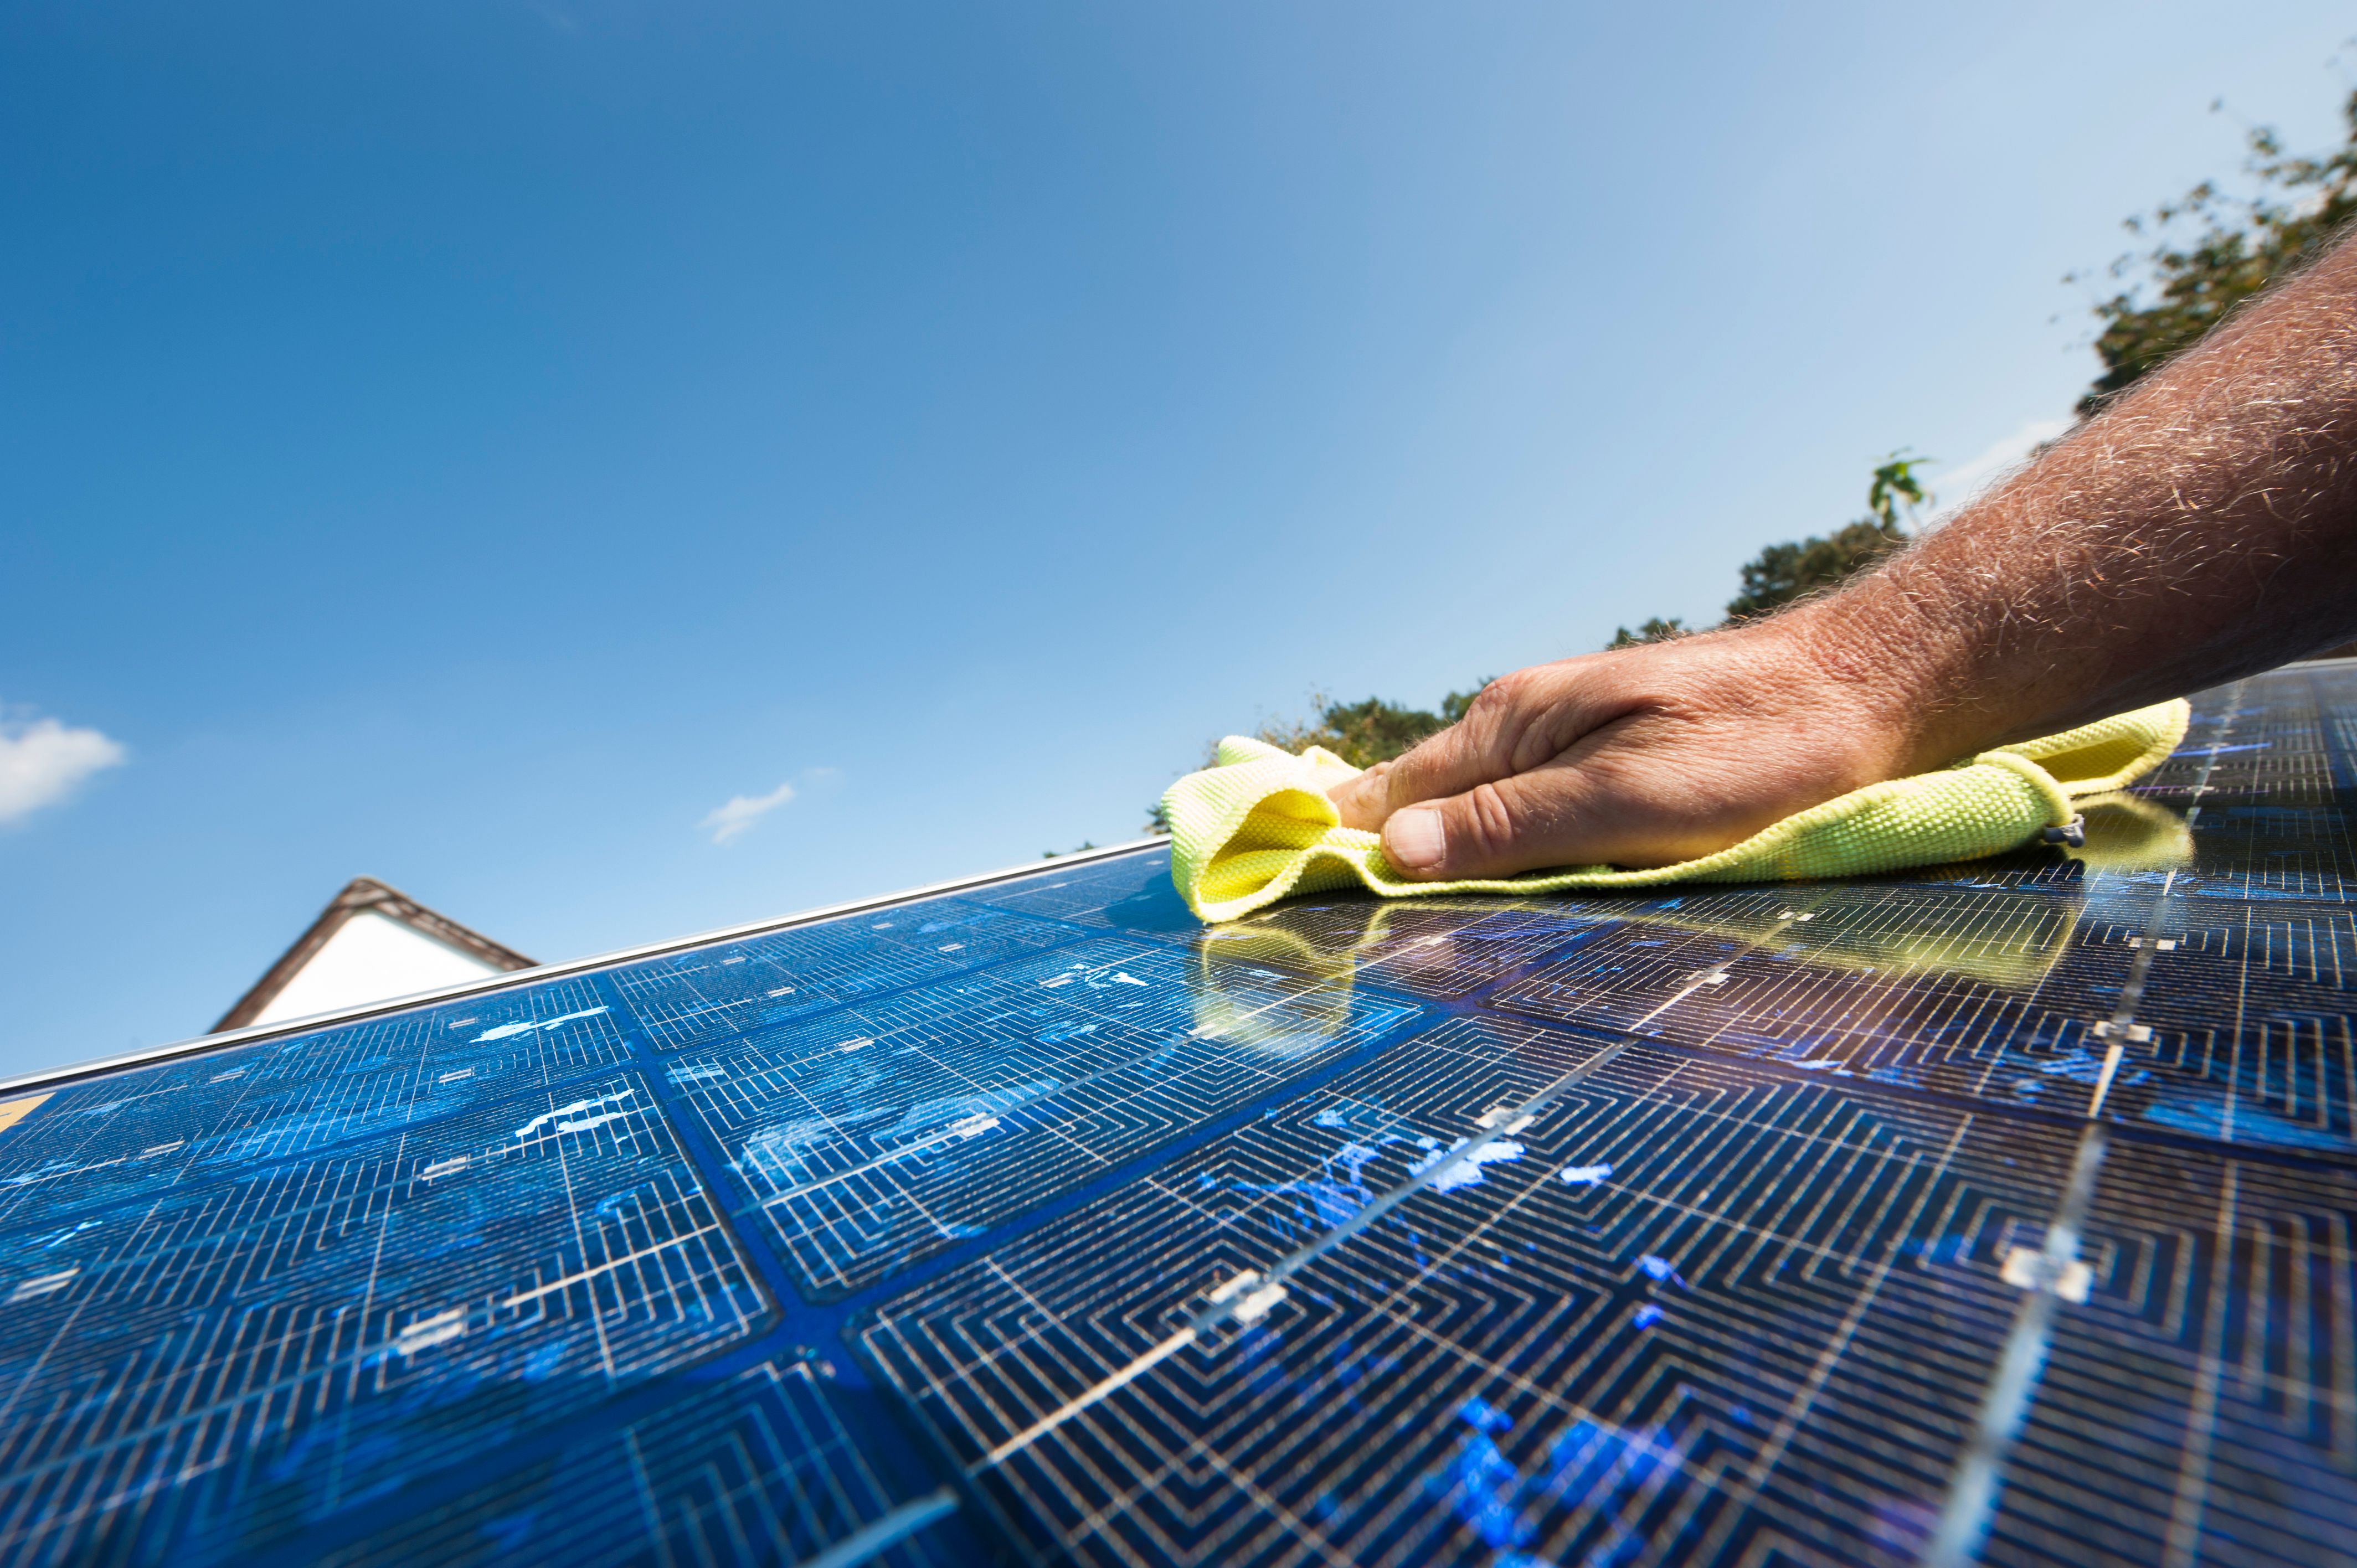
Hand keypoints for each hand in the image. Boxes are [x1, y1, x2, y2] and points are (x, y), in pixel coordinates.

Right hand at [1325, 613, 1945, 878]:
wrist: (1874, 692)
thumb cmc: (1767, 748)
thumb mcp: (1637, 798)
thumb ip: (1516, 826)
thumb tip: (1392, 851)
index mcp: (1511, 725)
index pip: (1385, 797)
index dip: (1330, 848)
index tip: (1272, 904)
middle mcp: (1520, 726)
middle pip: (1413, 808)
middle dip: (1370, 866)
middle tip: (1315, 940)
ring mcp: (1559, 743)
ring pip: (1463, 816)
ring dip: (1428, 867)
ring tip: (1382, 930)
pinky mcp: (1600, 764)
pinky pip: (1514, 818)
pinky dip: (1484, 858)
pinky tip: (1476, 895)